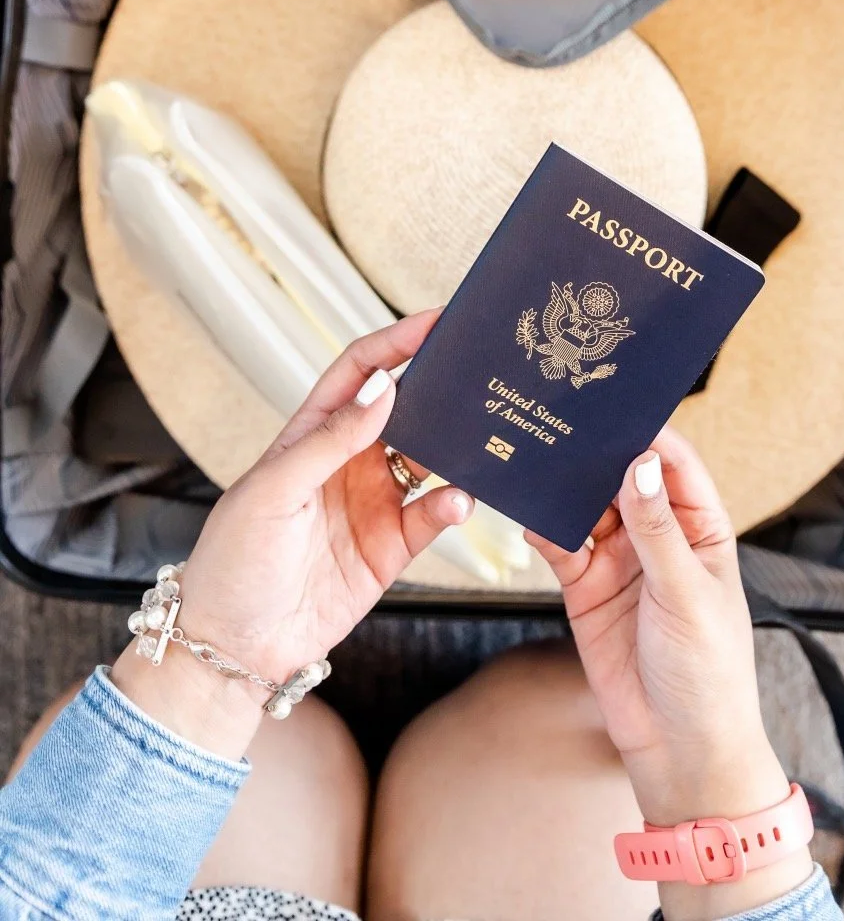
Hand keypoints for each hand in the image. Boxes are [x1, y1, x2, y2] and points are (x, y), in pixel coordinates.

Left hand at [113, 310, 471, 756]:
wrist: (237, 647)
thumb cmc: (234, 561)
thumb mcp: (273, 491)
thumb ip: (329, 441)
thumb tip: (383, 390)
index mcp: (311, 436)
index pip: (359, 374)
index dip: (396, 344)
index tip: (435, 322)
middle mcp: (349, 463)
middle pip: (405, 410)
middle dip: (440, 390)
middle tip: (478, 374)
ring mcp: (375, 503)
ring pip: (431, 460)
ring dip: (456, 449)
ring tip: (482, 438)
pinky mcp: (393, 546)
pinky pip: (434, 515)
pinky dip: (453, 505)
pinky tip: (459, 501)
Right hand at [528, 427, 810, 917]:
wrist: (676, 744)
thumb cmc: (708, 670)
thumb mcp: (687, 594)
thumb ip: (658, 530)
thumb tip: (639, 465)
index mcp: (700, 529)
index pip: (673, 467)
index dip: (648, 436)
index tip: (615, 407)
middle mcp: (658, 538)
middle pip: (622, 480)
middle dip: (597, 456)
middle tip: (564, 424)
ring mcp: (620, 562)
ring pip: (587, 509)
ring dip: (566, 488)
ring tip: (539, 459)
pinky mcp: (586, 588)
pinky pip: (562, 547)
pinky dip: (545, 530)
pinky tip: (528, 514)